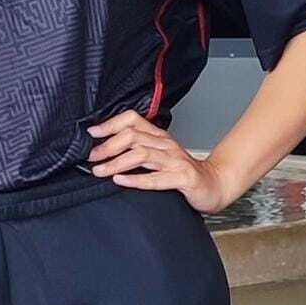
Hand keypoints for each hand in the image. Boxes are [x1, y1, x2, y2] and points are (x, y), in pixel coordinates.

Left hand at [86, 109, 229, 213]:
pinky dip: (136, 179)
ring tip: (100, 170)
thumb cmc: (182, 172)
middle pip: (133, 136)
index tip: (91, 134)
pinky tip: (120, 181)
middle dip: (108, 146)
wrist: (214, 185)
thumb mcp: (160, 156)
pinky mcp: (183, 178)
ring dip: (117, 162)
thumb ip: (138, 149)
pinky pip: (156, 178)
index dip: (110, 124)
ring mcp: (175, 160)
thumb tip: (105, 149)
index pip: (133, 120)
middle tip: (91, 157)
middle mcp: (166, 144)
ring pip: (142, 154)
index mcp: (159, 136)